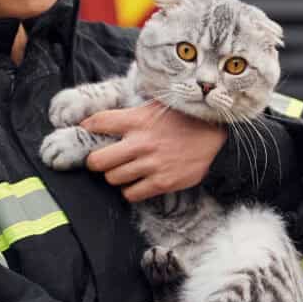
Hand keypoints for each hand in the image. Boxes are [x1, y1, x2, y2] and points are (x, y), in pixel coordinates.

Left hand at [82, 103, 226, 202]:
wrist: (217, 138)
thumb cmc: (185, 120)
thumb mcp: (158, 107)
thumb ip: (133, 113)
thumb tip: (106, 118)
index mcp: (138, 120)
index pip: (98, 122)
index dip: (87, 128)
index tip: (85, 132)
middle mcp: (141, 142)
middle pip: (97, 160)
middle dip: (96, 161)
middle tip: (102, 161)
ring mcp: (151, 164)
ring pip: (113, 178)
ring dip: (116, 176)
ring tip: (124, 171)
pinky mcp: (162, 182)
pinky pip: (131, 194)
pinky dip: (131, 190)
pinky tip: (138, 182)